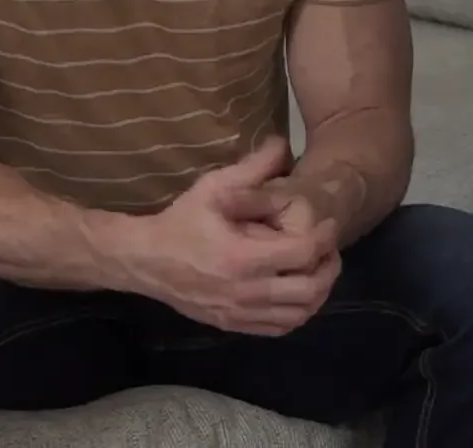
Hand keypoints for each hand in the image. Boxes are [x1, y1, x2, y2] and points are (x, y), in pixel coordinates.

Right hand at [118, 137, 340, 335]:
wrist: (144, 261)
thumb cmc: (180, 222)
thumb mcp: (212, 188)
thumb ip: (252, 168)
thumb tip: (284, 144)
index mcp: (242, 258)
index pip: (302, 254)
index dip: (324, 239)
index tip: (328, 225)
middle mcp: (245, 292)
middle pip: (309, 291)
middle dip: (328, 269)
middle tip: (328, 250)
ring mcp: (239, 313)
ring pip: (299, 315)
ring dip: (317, 293)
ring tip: (316, 270)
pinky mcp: (233, 325)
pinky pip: (279, 328)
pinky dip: (297, 312)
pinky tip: (296, 292)